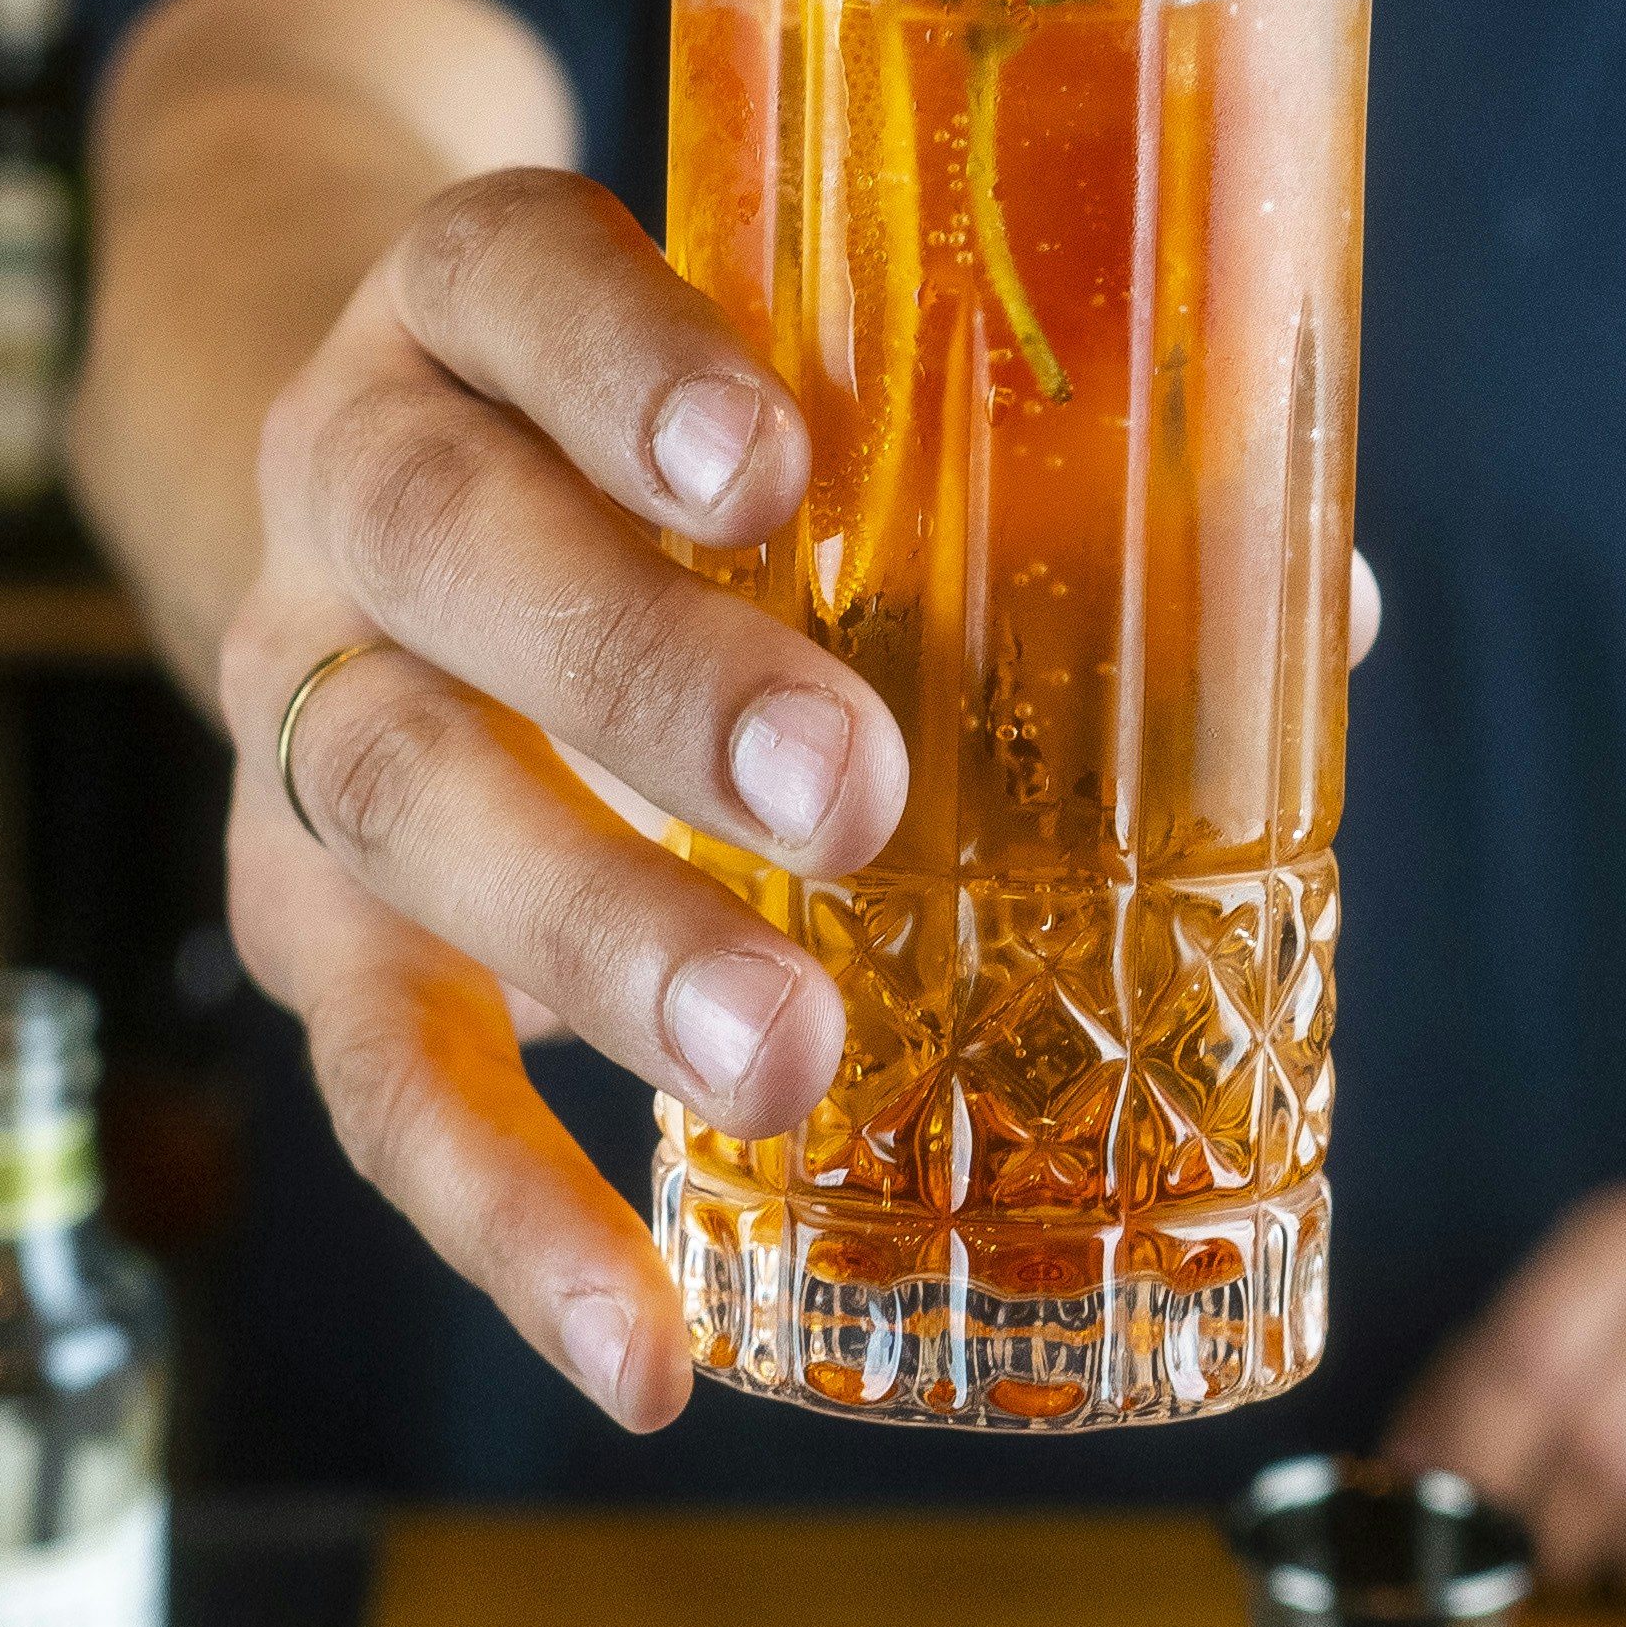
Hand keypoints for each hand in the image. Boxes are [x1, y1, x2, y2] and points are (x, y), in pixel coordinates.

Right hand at [217, 168, 910, 1432]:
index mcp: (474, 319)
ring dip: (599, 934)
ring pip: (400, 800)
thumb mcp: (777, 408)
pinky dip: (511, 1224)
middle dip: (645, 675)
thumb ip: (1009, 483)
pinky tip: (646, 1349)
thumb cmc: (661, 466)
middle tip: (848, 789)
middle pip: (445, 545)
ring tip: (790, 1055)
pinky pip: (380, 1079)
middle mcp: (354, 488)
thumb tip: (1319, 606)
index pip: (507, 277)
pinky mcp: (308, 927)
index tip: (779, 465)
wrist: (389, 508)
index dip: (623, 361)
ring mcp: (307, 706)